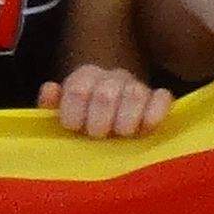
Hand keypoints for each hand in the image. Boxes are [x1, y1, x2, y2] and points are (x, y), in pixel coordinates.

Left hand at [41, 62, 166, 139]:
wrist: (113, 126)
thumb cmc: (84, 124)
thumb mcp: (63, 116)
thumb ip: (52, 105)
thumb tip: (50, 89)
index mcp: (85, 77)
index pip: (77, 89)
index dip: (73, 114)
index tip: (75, 129)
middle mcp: (112, 77)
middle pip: (105, 94)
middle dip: (99, 121)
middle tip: (98, 136)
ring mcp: (137, 87)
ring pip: (134, 93)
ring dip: (125, 120)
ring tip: (121, 135)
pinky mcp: (160, 99)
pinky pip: (163, 98)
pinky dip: (155, 112)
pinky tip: (146, 128)